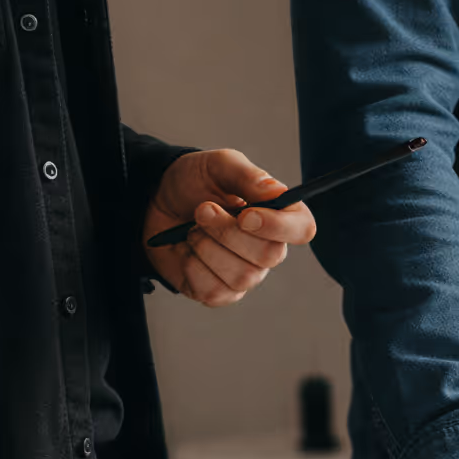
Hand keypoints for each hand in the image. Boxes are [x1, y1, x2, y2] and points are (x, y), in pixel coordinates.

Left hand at [143, 148, 317, 306]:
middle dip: (228, 232)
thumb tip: (276, 190)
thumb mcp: (218, 166)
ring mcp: (246, 274)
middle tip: (202, 210)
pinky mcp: (220, 293)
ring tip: (193, 228)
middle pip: (269, 255)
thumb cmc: (193, 183)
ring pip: (241, 276)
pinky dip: (193, 266)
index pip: (302, 229)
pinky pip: (215, 291)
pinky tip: (188, 250)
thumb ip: (248, 176)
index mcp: (278, 215)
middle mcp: (268, 248)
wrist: (156, 203)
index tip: (246, 215)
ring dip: (207, 247)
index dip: (279, 227)